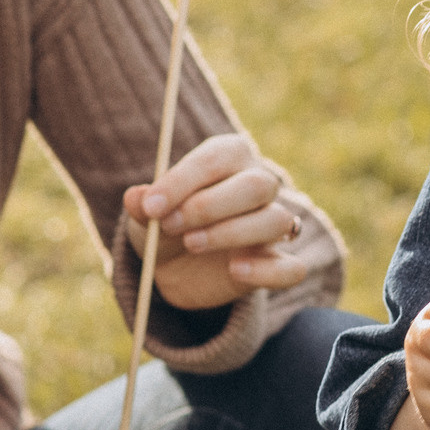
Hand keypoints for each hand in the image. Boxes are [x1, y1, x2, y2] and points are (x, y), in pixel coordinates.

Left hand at [124, 133, 314, 310]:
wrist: (174, 269)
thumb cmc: (165, 225)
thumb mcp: (145, 215)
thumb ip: (142, 205)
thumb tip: (136, 197)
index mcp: (228, 157)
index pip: (217, 158)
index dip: (183, 181)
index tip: (151, 206)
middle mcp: (258, 185)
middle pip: (256, 185)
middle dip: (208, 206)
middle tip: (170, 225)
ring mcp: (271, 225)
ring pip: (277, 220)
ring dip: (232, 233)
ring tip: (192, 244)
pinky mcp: (275, 264)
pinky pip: (293, 268)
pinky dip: (267, 271)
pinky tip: (235, 271)